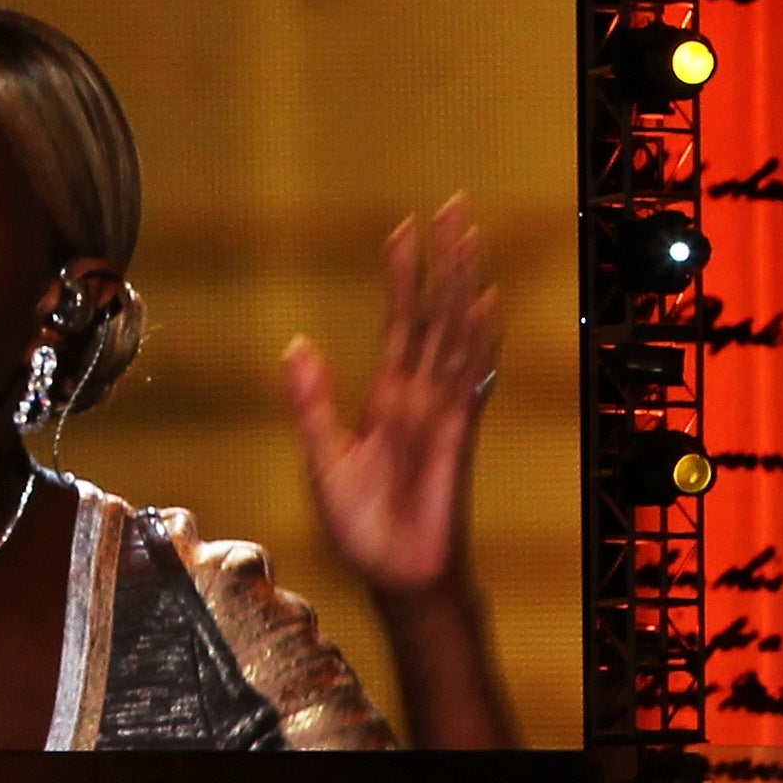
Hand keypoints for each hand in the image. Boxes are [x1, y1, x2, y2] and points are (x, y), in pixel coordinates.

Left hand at [284, 197, 497, 605]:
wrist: (395, 576)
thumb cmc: (363, 528)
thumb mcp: (323, 460)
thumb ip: (311, 404)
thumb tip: (296, 345)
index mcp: (386, 398)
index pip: (398, 322)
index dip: (402, 276)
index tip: (402, 230)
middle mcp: (418, 394)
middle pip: (434, 312)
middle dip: (443, 260)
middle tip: (452, 206)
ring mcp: (441, 409)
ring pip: (453, 331)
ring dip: (462, 282)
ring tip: (470, 236)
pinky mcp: (455, 432)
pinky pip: (468, 376)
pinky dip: (478, 339)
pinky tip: (486, 303)